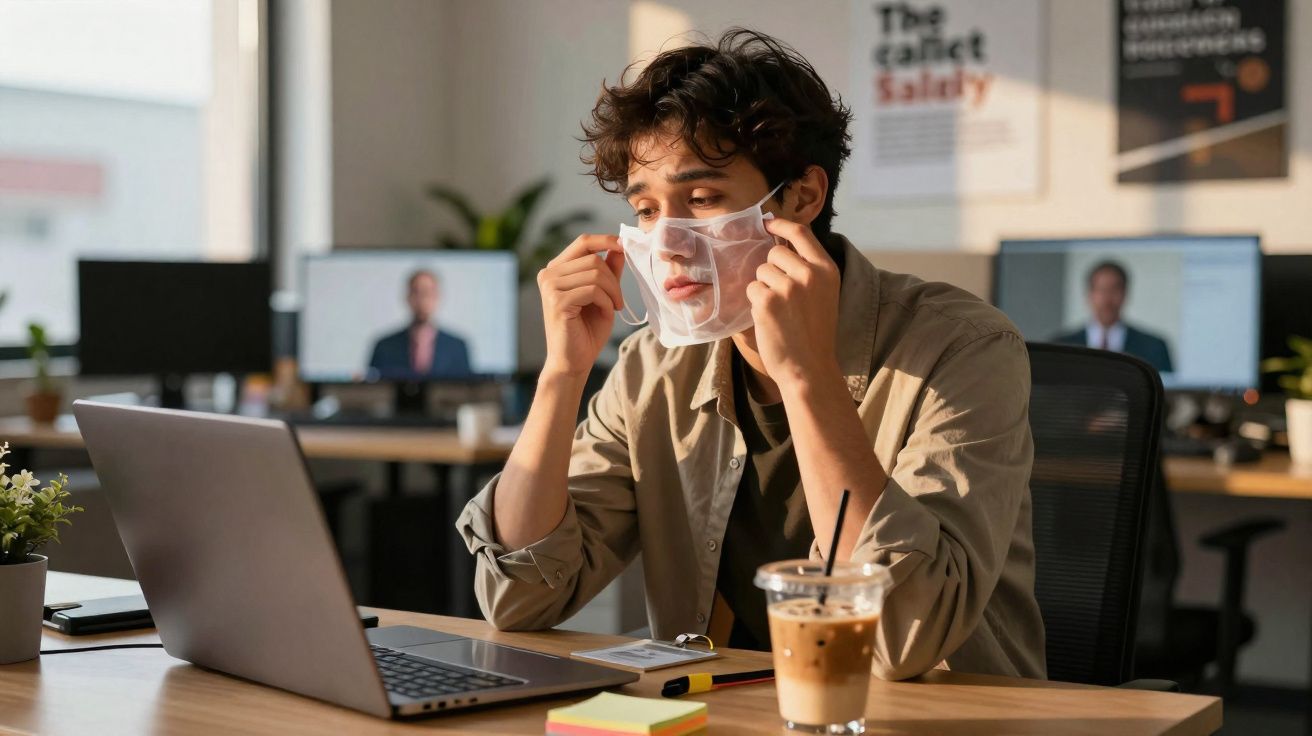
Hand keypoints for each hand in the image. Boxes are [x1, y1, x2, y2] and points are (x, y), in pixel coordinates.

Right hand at [538, 234, 625, 377]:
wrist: (573, 361)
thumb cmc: (587, 330)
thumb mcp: (603, 295)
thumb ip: (608, 270)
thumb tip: (618, 246)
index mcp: (556, 269)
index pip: (583, 242)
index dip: (605, 240)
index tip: (624, 247)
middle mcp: (548, 274)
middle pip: (593, 258)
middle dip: (613, 279)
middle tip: (619, 300)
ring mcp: (550, 286)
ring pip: (595, 273)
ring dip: (612, 292)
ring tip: (612, 307)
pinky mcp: (557, 301)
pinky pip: (593, 290)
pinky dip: (606, 301)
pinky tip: (605, 313)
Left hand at [746, 218, 841, 390]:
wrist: (809, 369)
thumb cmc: (815, 334)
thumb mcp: (824, 295)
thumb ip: (808, 269)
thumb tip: (778, 245)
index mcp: (827, 269)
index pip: (801, 233)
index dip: (781, 225)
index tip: (767, 224)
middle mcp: (809, 274)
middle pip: (774, 254)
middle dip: (771, 271)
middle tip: (782, 299)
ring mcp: (788, 287)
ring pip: (760, 273)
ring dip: (763, 289)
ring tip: (779, 313)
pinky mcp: (768, 301)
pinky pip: (751, 290)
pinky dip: (755, 304)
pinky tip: (771, 321)